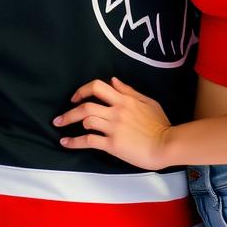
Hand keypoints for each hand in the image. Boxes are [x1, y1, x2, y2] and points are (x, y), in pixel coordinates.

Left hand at [54, 78, 173, 170]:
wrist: (166, 144)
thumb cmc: (160, 124)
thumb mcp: (148, 102)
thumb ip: (129, 91)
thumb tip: (113, 81)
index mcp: (124, 100)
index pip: (98, 87)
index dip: (83, 90)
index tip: (75, 97)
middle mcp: (116, 111)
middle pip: (86, 105)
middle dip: (70, 111)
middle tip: (60, 118)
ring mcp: (113, 128)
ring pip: (86, 121)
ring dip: (71, 124)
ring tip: (62, 128)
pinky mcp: (112, 144)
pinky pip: (89, 141)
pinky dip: (74, 142)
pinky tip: (65, 143)